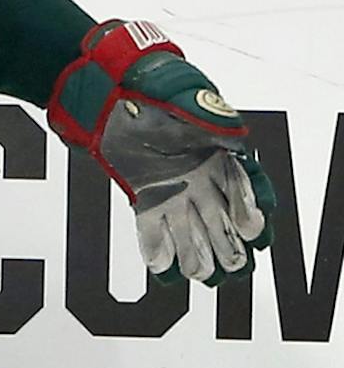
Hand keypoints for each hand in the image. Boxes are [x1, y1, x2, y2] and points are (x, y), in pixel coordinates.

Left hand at [47, 19, 274, 285]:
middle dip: (232, 244)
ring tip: (205, 277)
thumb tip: (237, 139)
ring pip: (192, 230)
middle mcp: (202, 178)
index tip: (255, 229)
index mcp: (221, 153)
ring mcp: (174, 191)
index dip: (251, 208)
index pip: (244, 186)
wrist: (113, 93)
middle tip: (239, 268)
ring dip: (199, 254)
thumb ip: (212, 119)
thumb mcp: (189, 99)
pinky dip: (158, 250)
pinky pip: (153, 230)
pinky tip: (163, 272)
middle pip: (223, 218)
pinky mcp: (145, 201)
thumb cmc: (155, 90)